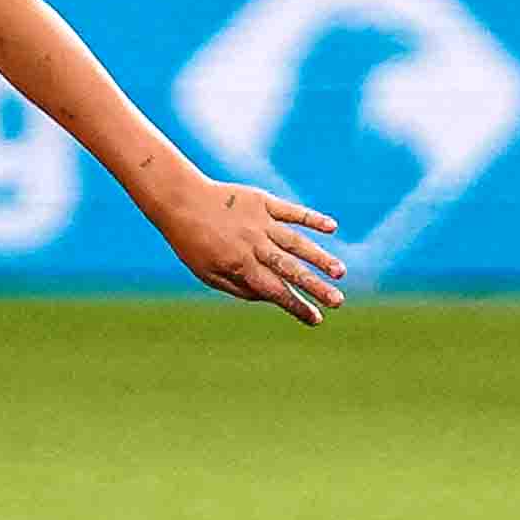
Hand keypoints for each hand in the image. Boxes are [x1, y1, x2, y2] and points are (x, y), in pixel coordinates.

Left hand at [155, 179, 346, 325]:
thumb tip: (271, 297)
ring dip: (320, 257)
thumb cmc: (192, 242)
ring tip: (339, 271)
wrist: (180, 200)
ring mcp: (261, 222)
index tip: (316, 319)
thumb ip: (240, 288)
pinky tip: (332, 227)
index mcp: (240, 265)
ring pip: (296, 242)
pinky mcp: (263, 201)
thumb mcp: (207, 273)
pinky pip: (292, 211)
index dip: (296, 306)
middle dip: (316, 287)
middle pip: (291, 269)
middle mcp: (254, 244)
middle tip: (339, 301)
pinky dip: (312, 219)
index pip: (275, 291)